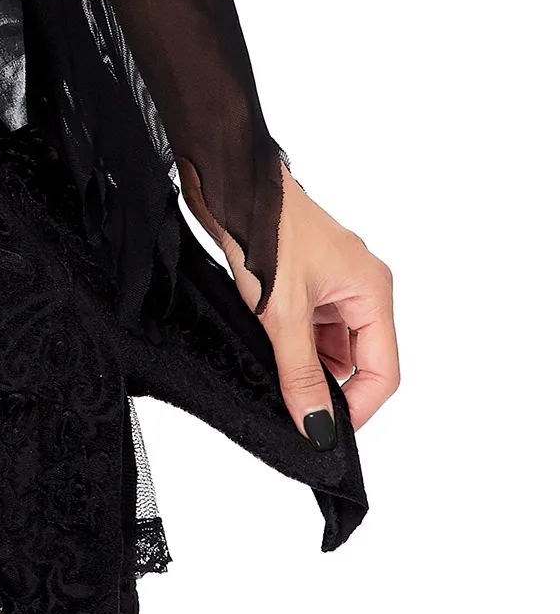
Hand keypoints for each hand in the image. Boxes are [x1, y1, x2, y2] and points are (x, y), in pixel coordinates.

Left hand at [181, 157, 399, 444]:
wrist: (228, 182)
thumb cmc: (265, 230)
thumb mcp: (282, 315)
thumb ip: (301, 374)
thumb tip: (318, 426)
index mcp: (372, 291)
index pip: (383, 371)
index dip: (359, 407)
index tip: (325, 432)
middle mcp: (362, 286)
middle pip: (361, 359)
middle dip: (330, 384)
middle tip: (295, 404)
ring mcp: (335, 282)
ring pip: (334, 345)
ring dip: (309, 362)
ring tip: (275, 365)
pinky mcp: (308, 278)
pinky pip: (314, 325)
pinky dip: (295, 342)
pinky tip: (270, 343)